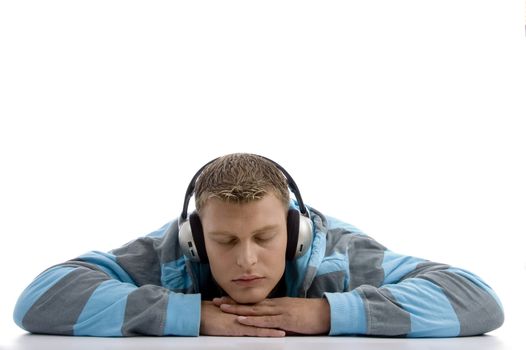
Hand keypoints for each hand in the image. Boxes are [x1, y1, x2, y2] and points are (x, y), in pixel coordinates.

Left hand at [212, 297, 330, 334]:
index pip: (254, 302)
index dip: (239, 301)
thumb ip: (281, 317)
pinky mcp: (284, 320)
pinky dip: (252, 320)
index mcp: (277, 304)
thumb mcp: (293, 314)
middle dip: (232, 302)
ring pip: (254, 310)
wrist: (326, 313)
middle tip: (216, 301)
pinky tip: (242, 319)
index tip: (224, 299)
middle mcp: (275, 305)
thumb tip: (272, 323)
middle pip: (250, 304)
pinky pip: (266, 320)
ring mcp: (279, 311)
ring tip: (222, 308)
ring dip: (237, 309)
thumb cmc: (312, 315)